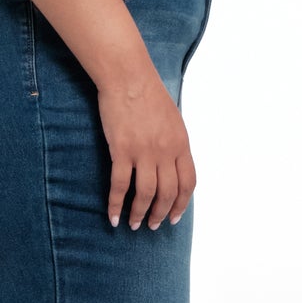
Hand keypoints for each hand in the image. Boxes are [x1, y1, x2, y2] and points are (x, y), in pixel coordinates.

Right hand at [97, 70, 196, 229]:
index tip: (174, 217)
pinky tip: (113, 215)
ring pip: (145, 193)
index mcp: (181, 144)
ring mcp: (144, 152)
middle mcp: (166, 151)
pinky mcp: (122, 150)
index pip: (188, 183)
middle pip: (167, 192)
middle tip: (152, 225)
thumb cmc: (148, 93)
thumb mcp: (172, 119)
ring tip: (134, 224)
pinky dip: (115, 204)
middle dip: (160, 213)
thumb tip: (171, 163)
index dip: (182, 204)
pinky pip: (119, 185)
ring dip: (140, 213)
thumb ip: (174, 143)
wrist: (128, 77)